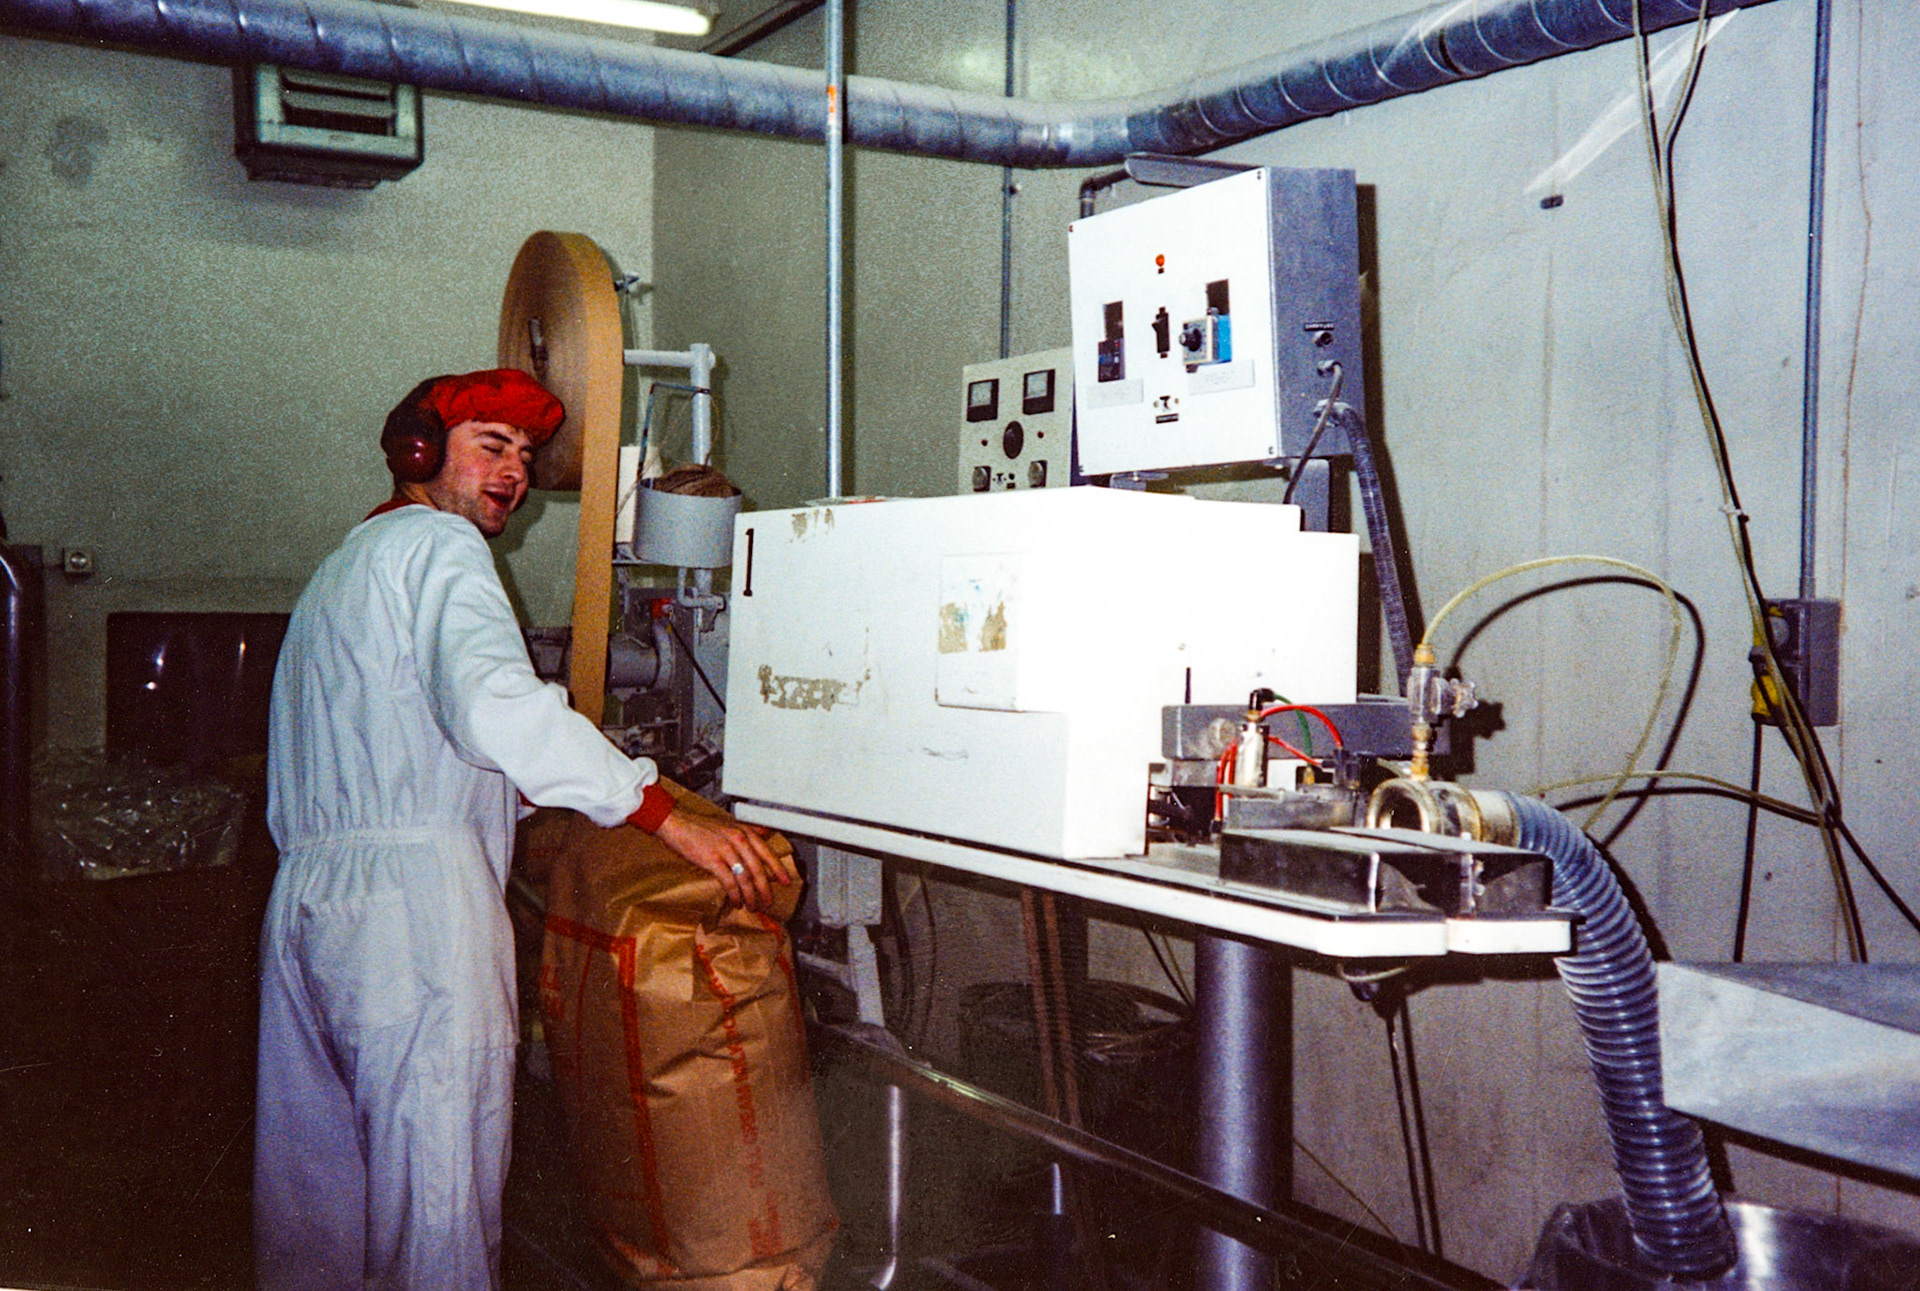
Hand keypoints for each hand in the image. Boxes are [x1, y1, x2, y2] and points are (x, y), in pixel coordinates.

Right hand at [652, 807, 796, 910]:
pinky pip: (729, 882)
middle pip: (758, 869)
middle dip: (765, 889)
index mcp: (744, 832)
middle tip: (768, 902)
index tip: (786, 881)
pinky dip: (735, 895)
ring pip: (745, 878)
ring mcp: (726, 850)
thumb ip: (748, 830)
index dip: (778, 869)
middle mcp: (739, 840)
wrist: (677, 824)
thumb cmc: (700, 826)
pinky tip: (736, 902)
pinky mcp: (713, 860)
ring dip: (750, 896)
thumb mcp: (729, 824)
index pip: (767, 852)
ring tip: (752, 906)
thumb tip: (765, 832)